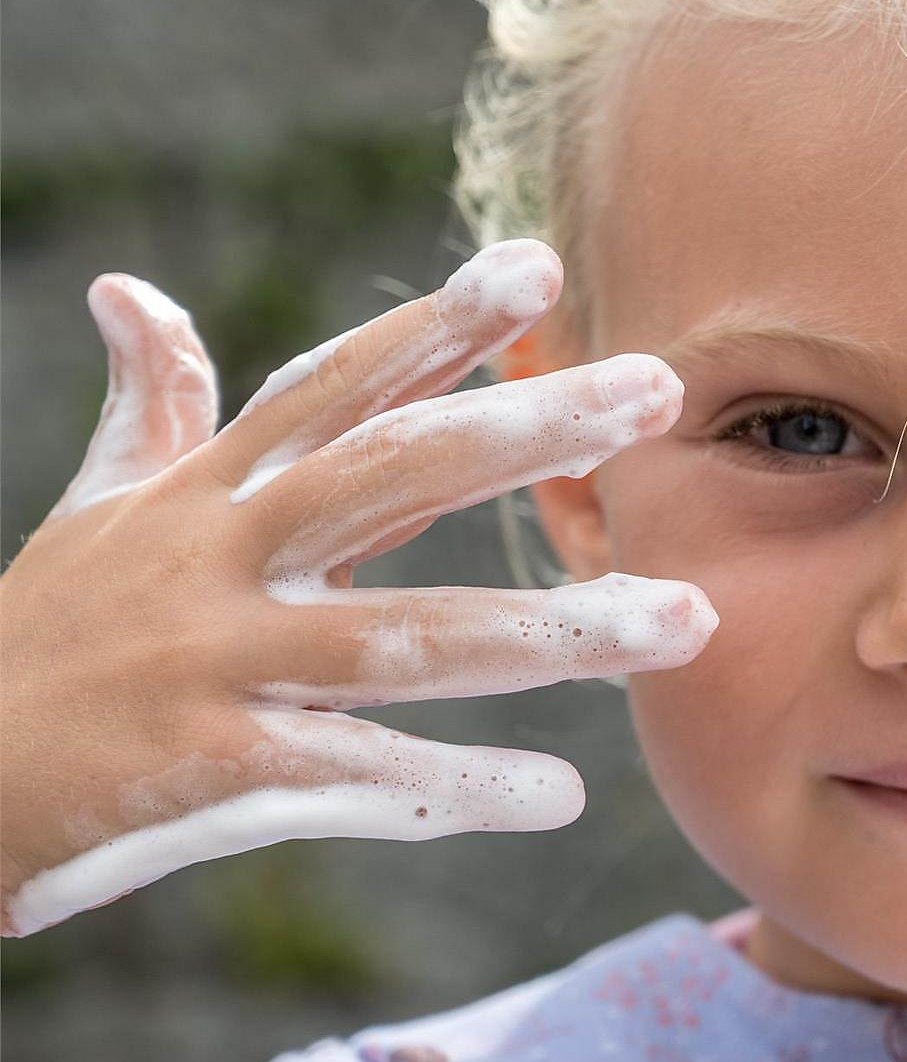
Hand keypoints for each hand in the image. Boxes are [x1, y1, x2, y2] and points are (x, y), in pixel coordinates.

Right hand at [0, 242, 716, 936]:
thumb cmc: (39, 638)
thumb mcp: (96, 511)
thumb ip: (150, 406)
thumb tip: (124, 289)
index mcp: (207, 493)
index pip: (339, 388)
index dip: (438, 325)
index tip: (541, 266)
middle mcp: (218, 560)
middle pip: (393, 475)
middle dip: (528, 430)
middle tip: (658, 388)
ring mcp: (213, 663)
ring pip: (406, 638)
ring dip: (553, 631)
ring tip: (687, 622)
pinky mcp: (204, 769)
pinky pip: (355, 779)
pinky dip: (456, 790)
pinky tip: (561, 795)